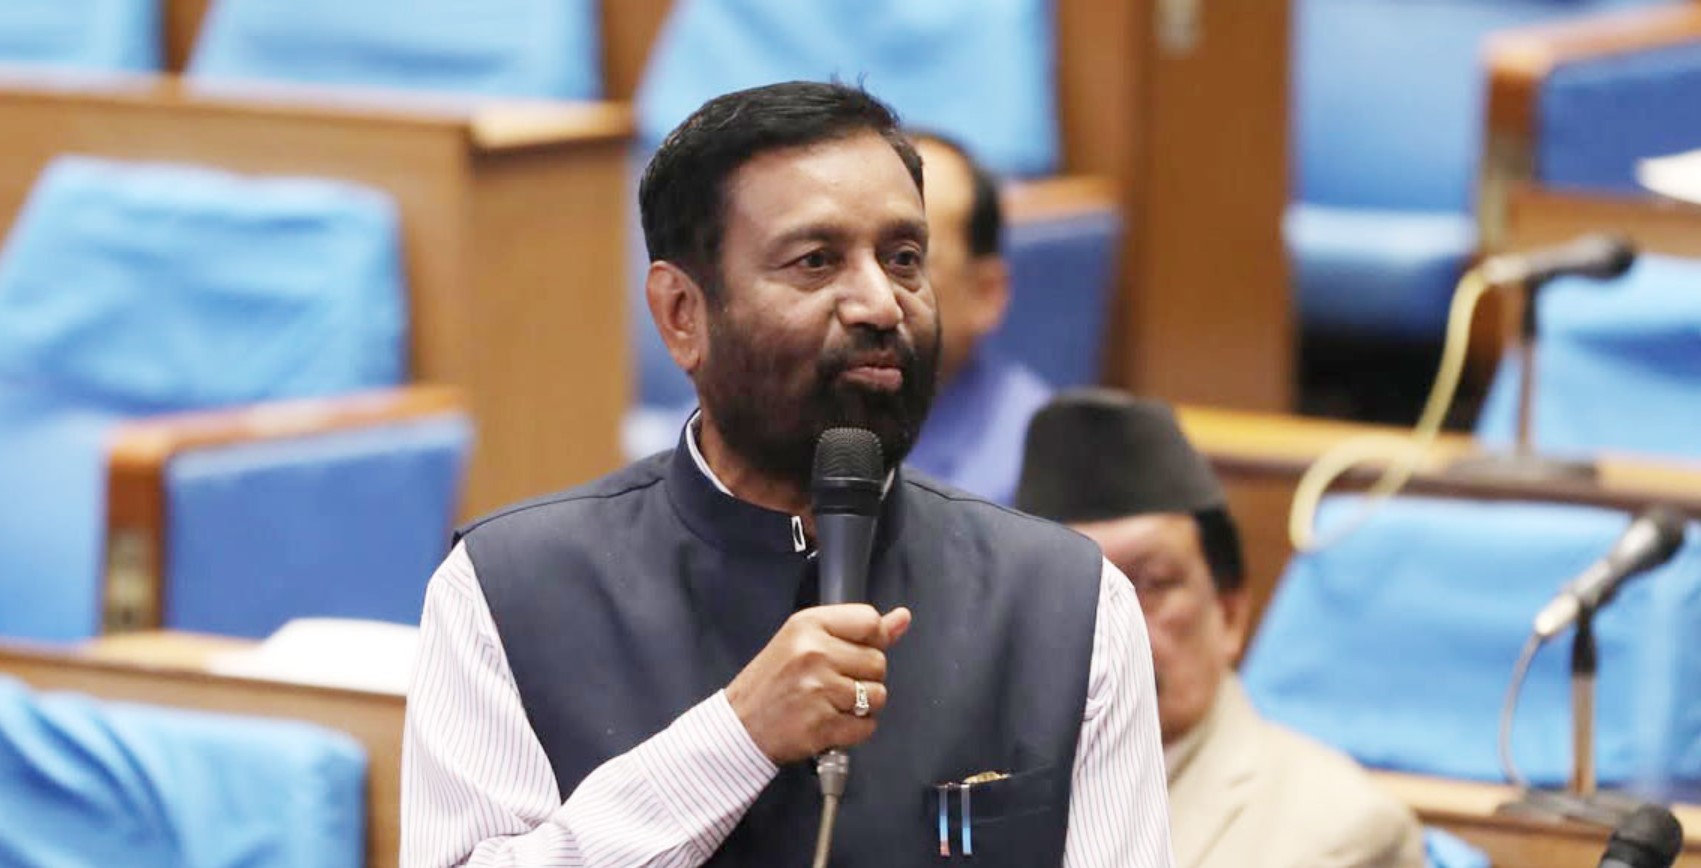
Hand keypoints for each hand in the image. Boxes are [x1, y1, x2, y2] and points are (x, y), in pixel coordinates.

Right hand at [726, 604, 911, 764]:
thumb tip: (903, 618)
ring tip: (831, 704)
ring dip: (862, 705)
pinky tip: (830, 722)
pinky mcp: (823, 725)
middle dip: (863, 676)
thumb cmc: (771, 683)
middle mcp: (814, 653)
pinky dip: (854, 730)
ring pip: (878, 696)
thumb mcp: (804, 640)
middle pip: (878, 662)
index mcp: (808, 625)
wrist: (738, 727)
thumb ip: (856, 629)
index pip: (870, 621)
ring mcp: (819, 690)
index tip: (853, 652)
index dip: (872, 640)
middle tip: (833, 683)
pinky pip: (867, 726)